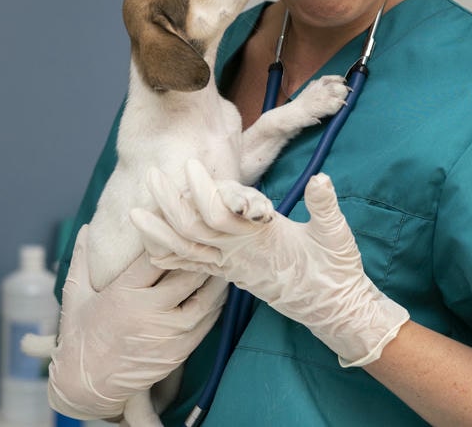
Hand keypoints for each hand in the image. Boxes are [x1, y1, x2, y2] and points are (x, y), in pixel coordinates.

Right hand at [48, 223, 226, 419]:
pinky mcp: (178, 351)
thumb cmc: (79, 338)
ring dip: (214, 278)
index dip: (169, 237)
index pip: (155, 257)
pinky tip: (217, 289)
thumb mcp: (75, 297)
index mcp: (122, 294)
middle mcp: (148, 313)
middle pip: (186, 274)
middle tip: (210, 238)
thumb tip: (84, 228)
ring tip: (221, 260)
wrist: (86, 386)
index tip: (179, 223)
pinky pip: (205, 322)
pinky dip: (215, 304)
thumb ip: (82, 260)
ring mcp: (166, 334)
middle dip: (200, 255)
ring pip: (203, 298)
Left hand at [130, 160, 408, 366]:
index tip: (190, 164)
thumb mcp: (337, 235)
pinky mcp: (232, 275)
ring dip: (159, 231)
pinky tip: (152, 250)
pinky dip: (170, 258)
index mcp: (260, 240)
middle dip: (169, 204)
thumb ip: (325, 208)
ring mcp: (233, 268)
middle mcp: (239, 256)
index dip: (203, 191)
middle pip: (193, 231)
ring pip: (186, 252)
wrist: (333, 307)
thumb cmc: (336, 269)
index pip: (221, 215)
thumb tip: (321, 179)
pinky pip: (194, 268)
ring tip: (135, 212)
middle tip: (151, 175)